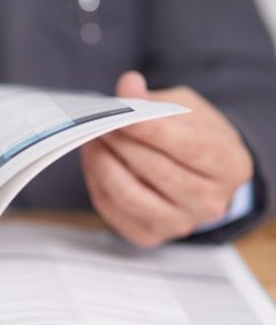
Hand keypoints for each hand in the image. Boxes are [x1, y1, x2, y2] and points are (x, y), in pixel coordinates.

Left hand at [81, 71, 253, 247]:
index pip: (191, 149)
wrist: (196, 176)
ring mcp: (180, 224)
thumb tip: (128, 87)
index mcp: (231, 166)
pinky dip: (96, 182)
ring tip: (92, 140)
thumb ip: (155, 100)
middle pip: (156, 172)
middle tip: (99, 123)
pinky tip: (95, 161)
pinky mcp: (149, 236)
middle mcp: (211, 202)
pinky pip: (112, 210)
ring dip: (102, 163)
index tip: (125, 115)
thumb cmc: (193, 136)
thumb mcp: (185, 107)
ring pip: (129, 195)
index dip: (154, 131)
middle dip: (121, 143)